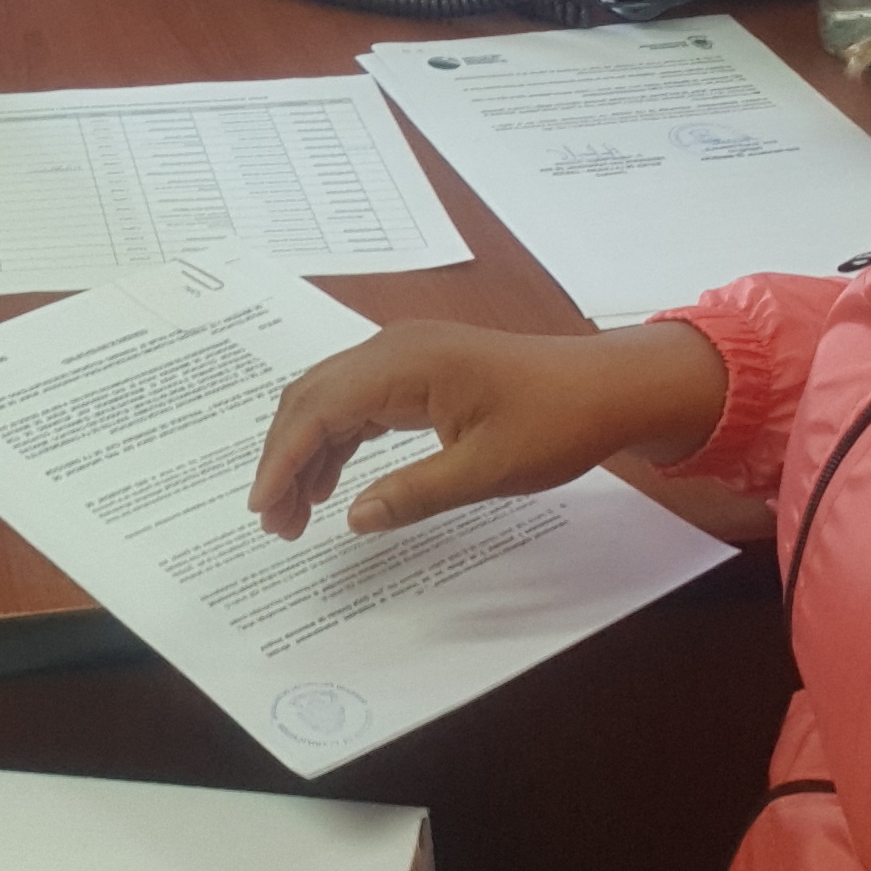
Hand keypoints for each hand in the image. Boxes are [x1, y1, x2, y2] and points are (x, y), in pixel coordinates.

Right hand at [248, 317, 730, 539]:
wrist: (607, 386)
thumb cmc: (555, 422)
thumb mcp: (486, 470)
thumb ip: (414, 494)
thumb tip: (353, 519)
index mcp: (404, 364)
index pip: (319, 409)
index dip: (282, 460)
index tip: (263, 509)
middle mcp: (395, 348)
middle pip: (312, 398)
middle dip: (284, 458)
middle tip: (274, 522)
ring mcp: (407, 353)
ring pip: (331, 398)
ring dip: (308, 451)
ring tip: (296, 512)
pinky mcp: (421, 368)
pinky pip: (360, 399)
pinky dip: (338, 439)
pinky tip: (334, 481)